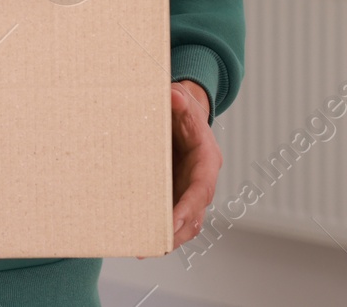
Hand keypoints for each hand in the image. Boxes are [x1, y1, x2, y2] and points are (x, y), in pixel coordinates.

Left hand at [154, 81, 221, 254]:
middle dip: (176, 232)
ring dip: (168, 239)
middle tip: (154, 247)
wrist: (183, 115)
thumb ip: (179, 100)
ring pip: (185, 223)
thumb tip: (173, 97)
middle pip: (195, 215)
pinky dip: (160, 231)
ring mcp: (189, 192)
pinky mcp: (176, 196)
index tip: (173, 222)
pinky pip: (171, 218)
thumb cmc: (183, 110)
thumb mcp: (182, 102)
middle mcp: (201, 182)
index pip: (201, 190)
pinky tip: (140, 241)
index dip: (188, 207)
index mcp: (207, 162)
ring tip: (144, 250)